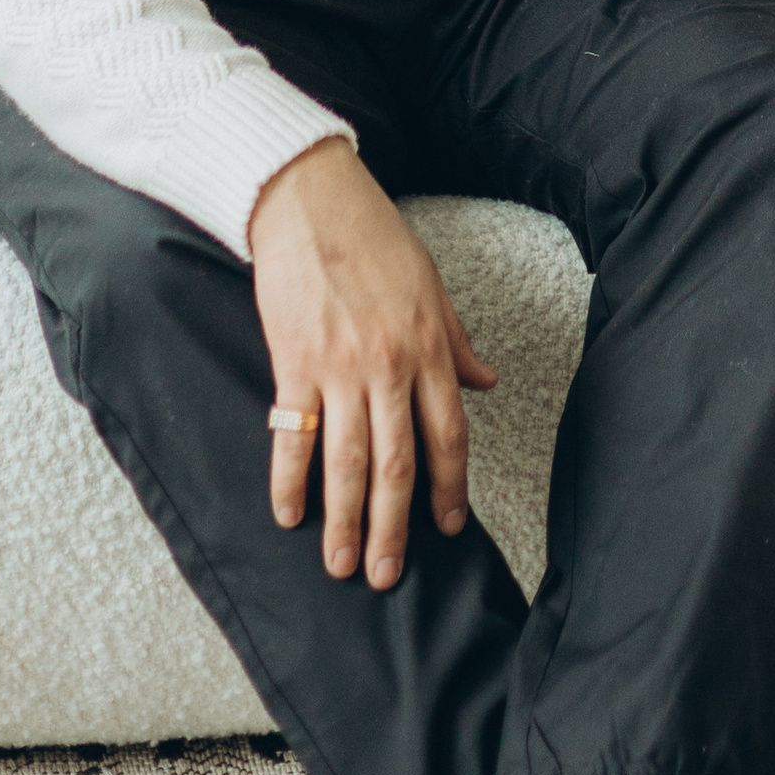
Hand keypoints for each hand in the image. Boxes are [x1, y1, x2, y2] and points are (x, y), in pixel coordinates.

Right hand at [247, 138, 495, 588]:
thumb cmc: (374, 237)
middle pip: (397, 464)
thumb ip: (457, 342)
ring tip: (342, 564)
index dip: (449, 488)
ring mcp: (340, 367)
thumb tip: (486, 381)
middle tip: (387, 576)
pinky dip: (290, 481)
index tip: (448, 529)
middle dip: (394, 527)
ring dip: (345, 521)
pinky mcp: (294, 362)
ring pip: (347, 462)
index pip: (447, 435)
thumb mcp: (432, 286)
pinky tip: (289, 515)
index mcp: (429, 347)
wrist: (311, 199)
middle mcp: (390, 365)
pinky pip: (292, 435)